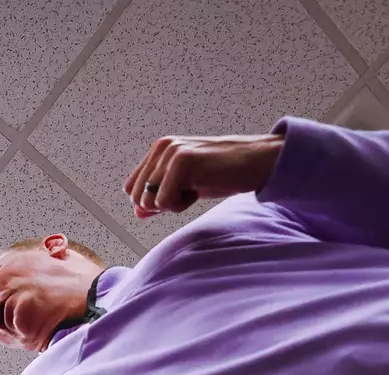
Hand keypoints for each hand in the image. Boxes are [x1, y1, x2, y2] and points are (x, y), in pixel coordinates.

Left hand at [123, 133, 284, 217]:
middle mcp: (162, 147)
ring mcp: (172, 151)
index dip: (151, 201)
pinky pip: (164, 200)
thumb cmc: (224, 173)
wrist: (257, 163)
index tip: (177, 193)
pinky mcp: (183, 160)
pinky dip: (182, 204)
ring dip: (173, 204)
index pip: (132, 188)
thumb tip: (138, 212)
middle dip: (162, 204)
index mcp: (160, 150)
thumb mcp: (185, 187)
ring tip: (196, 187)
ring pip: (150, 200)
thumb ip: (159, 196)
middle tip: (189, 191)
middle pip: (138, 197)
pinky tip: (200, 188)